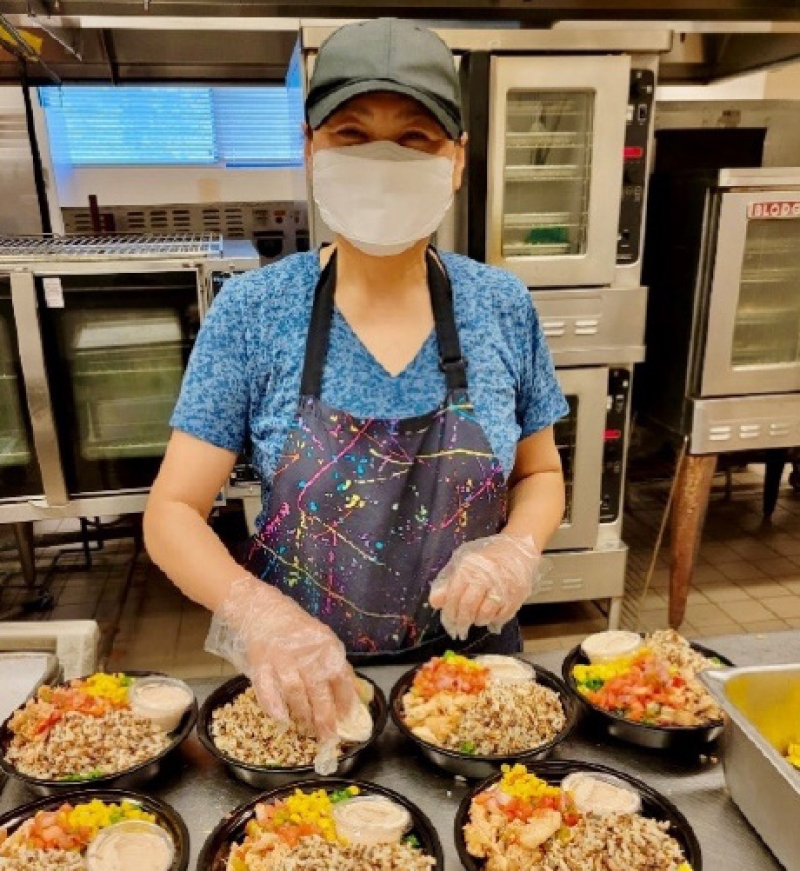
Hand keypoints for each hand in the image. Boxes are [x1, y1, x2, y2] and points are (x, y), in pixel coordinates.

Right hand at [205, 576, 357, 746]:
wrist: (263, 610)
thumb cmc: (297, 629)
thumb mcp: (323, 640)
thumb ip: (335, 664)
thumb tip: (352, 692)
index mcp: (325, 647)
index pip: (340, 677)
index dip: (345, 700)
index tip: (347, 719)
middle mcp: (305, 653)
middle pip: (318, 690)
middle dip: (325, 718)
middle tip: (328, 738)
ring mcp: (281, 659)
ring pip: (295, 693)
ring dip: (302, 714)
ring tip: (307, 728)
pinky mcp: (261, 664)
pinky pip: (267, 689)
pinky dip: (274, 706)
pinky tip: (282, 720)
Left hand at [428, 534, 542, 639]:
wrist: (518, 551)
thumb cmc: (485, 559)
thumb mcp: (462, 563)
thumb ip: (448, 582)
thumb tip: (435, 602)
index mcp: (469, 568)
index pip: (454, 594)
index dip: (449, 611)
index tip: (448, 621)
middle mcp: (486, 577)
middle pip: (468, 606)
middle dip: (461, 621)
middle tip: (459, 629)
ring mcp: (503, 588)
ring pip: (485, 614)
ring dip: (478, 620)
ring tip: (476, 619)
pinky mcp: (516, 597)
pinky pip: (502, 616)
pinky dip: (494, 620)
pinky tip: (491, 615)